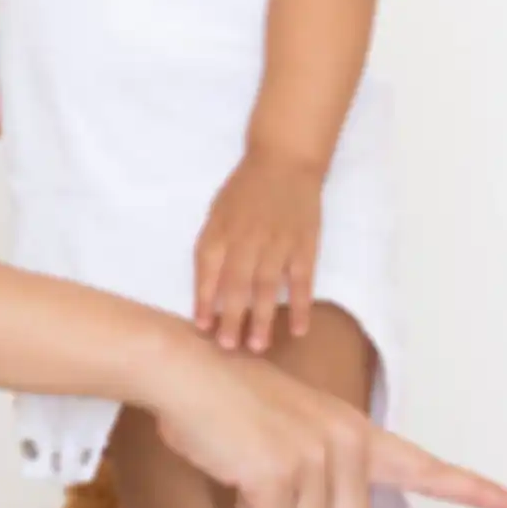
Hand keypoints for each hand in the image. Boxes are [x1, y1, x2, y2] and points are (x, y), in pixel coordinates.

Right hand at [150, 328, 506, 507]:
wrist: (187, 373)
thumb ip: (320, 490)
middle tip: (268, 489)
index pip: (424, 467)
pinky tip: (234, 472)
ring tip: (248, 470)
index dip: (472, 491)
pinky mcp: (281, 471)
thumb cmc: (230, 408)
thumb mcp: (289, 438)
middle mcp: (347, 443)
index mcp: (356, 433)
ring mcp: (317, 456)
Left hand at [196, 146, 322, 353]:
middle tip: (228, 348)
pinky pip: (302, 280)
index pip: (208, 270)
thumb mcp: (217, 212)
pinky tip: (298, 329)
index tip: (202, 328)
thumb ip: (212, 246)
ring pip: (267, 287)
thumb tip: (206, 288)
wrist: (284, 159)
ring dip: (262, 318)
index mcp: (221, 230)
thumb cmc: (244, 189)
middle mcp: (247, 239)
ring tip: (257, 346)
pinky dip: (300, 305)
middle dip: (231, 317)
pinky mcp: (304, 244)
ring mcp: (277, 243)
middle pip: (236, 284)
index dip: (204, 300)